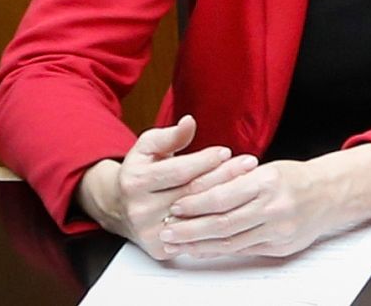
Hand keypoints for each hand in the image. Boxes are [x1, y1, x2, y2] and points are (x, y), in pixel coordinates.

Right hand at [75, 115, 256, 259]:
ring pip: (198, 214)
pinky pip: (196, 234)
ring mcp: (151, 232)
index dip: (205, 160)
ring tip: (248, 180)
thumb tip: (189, 122)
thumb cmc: (141, 172)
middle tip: (249, 163)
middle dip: (225, 175)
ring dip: (227, 196)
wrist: (120, 208)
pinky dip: (217, 219)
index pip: (178, 171)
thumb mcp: (148, 147)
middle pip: (192, 192)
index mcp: (135, 182)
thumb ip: (170, 136)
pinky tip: (235, 205)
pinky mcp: (162, 248)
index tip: (226, 151)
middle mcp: (140, 210)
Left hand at [158, 158, 339, 258]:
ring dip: (200, 245)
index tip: (176, 208)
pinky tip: (204, 249)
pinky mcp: (281, 247)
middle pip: (223, 224)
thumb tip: (197, 192)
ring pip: (231, 242)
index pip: (223, 196)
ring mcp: (279, 230)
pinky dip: (220, 251)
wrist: (331, 193)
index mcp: (269, 181)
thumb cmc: (296, 179)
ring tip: (179, 244)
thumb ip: (235, 182)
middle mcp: (275, 207)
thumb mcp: (267, 169)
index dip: (195, 204)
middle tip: (167, 232)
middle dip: (190, 230)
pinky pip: (243, 252)